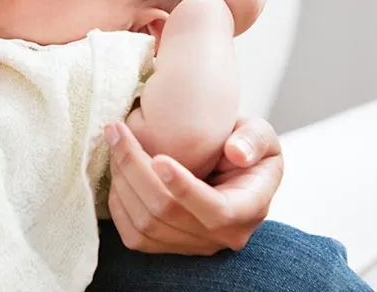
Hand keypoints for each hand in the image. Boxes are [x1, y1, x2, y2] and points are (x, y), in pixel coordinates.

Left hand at [105, 117, 283, 254]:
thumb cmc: (245, 146)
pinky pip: (133, 234)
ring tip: (115, 141)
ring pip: (145, 224)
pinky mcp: (168, 246)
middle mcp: (221, 235)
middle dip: (135, 168)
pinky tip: (117, 168)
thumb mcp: (261, 135)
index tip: (158, 157)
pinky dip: (118, 200)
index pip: (216, 210)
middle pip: (168, 213)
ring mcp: (193, 244)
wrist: (230, 166)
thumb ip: (253, 139)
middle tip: (117, 131)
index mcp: (249, 209)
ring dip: (121, 179)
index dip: (184, 187)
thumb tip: (236, 153)